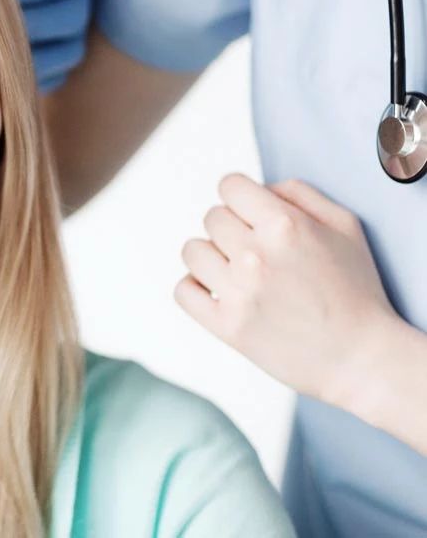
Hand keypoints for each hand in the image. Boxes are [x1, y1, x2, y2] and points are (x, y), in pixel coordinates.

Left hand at [174, 173, 401, 407]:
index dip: (240, 196)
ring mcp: (238, 292)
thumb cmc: (356, 292)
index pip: (229, 186)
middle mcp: (256, 255)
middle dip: (232, 228)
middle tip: (257, 250)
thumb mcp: (345, 227)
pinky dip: (195, 288)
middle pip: (211, 217)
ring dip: (211, 256)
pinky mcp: (226, 325)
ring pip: (192, 250)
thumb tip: (260, 187)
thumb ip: (299, 194)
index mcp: (285, 226)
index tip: (249, 212)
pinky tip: (220, 291)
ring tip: (237, 271)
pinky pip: (183, 290)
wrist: (361, 358)